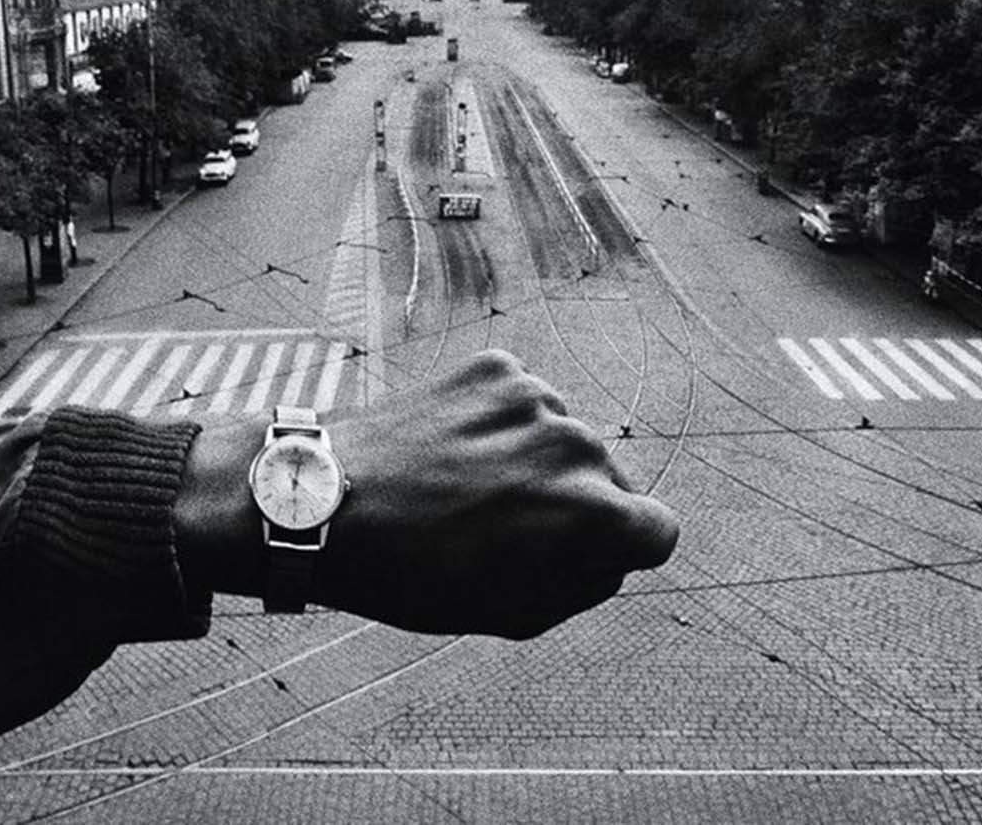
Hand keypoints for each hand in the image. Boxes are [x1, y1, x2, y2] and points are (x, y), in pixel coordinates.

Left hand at [179, 351, 678, 638]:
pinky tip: (450, 452)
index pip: (659, 529)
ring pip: (562, 439)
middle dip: (571, 505)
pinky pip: (522, 403)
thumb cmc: (411, 575)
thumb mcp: (511, 613)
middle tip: (500, 530)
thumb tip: (614, 552)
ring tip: (463, 491)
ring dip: (531, 462)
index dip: (622, 551)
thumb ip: (586, 584)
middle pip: (608, 481)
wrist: (322, 499)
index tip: (580, 554)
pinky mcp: (497, 367)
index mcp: (592, 512)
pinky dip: (498, 425)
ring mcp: (537, 397)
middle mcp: (577, 444)